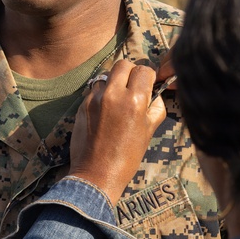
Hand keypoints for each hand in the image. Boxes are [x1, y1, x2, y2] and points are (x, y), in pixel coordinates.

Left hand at [69, 60, 169, 204]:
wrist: (97, 174)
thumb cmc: (127, 157)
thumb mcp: (149, 131)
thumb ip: (155, 107)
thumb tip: (157, 93)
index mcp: (134, 101)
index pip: (144, 70)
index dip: (149, 76)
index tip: (149, 84)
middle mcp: (113, 95)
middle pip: (124, 64)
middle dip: (131, 72)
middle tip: (134, 86)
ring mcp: (94, 98)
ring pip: (107, 75)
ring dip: (115, 82)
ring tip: (118, 99)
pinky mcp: (82, 105)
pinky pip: (95, 90)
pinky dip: (102, 94)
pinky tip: (106, 110)